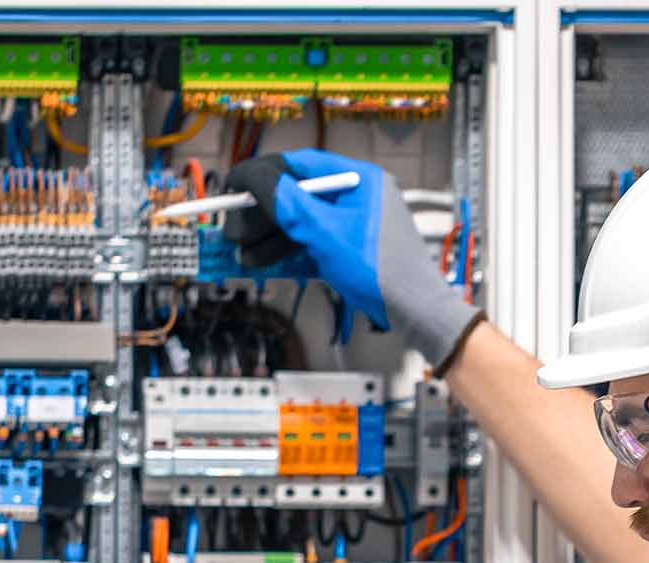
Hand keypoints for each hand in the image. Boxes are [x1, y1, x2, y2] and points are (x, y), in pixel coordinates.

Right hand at [223, 148, 482, 369]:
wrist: (415, 312)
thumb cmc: (382, 270)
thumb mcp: (327, 233)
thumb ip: (289, 204)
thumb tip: (255, 178)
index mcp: (359, 179)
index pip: (301, 164)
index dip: (263, 173)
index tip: (234, 183)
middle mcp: (358, 195)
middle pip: (299, 196)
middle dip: (263, 215)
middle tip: (233, 229)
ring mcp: (356, 224)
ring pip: (304, 224)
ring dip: (272, 239)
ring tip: (243, 255)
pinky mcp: (353, 249)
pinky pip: (315, 243)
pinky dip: (292, 253)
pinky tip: (265, 263)